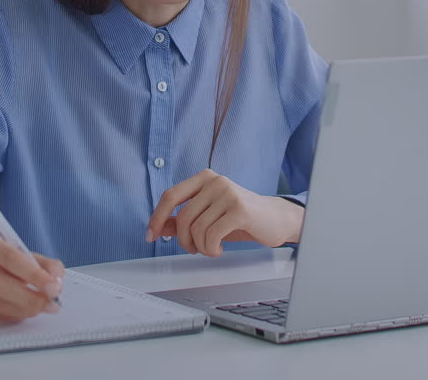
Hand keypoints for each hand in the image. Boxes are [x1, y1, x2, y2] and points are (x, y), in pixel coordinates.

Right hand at [0, 228, 65, 320]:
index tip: (53, 285)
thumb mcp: (18, 250)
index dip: (33, 274)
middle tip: (52, 302)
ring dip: (24, 309)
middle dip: (30, 296)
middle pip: (0, 283)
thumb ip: (41, 262)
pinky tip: (24, 311)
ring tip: (42, 308)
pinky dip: (13, 314)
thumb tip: (57, 278)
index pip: (9, 257)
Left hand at [146, 169, 303, 256]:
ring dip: (201, 247)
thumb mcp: (209, 217)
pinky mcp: (239, 209)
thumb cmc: (242, 218)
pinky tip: (220, 249)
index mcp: (205, 178)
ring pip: (197, 229)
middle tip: (193, 249)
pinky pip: (212, 236)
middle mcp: (215, 181)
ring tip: (212, 248)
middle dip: (184, 241)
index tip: (151, 235)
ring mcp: (228, 193)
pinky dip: (211, 249)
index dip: (157, 217)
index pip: (170, 196)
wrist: (276, 219)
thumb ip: (185, 219)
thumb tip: (161, 227)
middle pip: (182, 217)